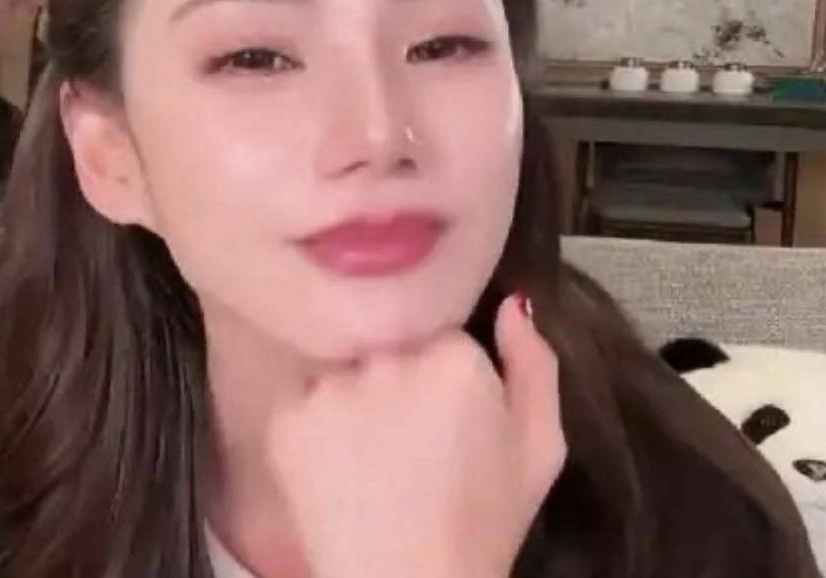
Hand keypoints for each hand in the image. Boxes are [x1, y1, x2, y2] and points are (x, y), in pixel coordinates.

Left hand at [267, 294, 564, 577]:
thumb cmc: (484, 524)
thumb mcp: (540, 447)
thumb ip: (533, 364)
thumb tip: (511, 302)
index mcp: (454, 356)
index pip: (442, 336)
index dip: (446, 377)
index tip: (449, 418)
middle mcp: (387, 357)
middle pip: (390, 346)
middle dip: (398, 381)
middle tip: (409, 441)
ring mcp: (330, 386)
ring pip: (343, 370)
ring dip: (353, 398)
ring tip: (369, 457)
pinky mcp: (286, 417)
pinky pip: (301, 400)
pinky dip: (313, 425)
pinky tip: (335, 466)